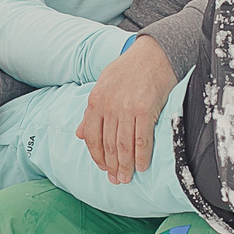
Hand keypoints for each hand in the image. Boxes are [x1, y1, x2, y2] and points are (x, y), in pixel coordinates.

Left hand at [78, 37, 175, 182]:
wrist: (155, 52)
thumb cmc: (130, 68)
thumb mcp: (104, 84)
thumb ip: (91, 111)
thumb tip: (79, 133)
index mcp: (95, 101)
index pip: (91, 136)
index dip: (97, 156)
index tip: (103, 168)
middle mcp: (108, 106)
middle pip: (108, 144)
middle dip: (111, 165)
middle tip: (116, 180)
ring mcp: (126, 108)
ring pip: (123, 145)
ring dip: (124, 166)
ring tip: (126, 178)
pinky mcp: (145, 109)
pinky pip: (141, 139)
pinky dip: (141, 156)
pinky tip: (141, 166)